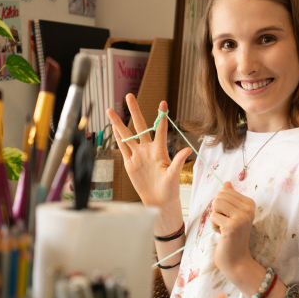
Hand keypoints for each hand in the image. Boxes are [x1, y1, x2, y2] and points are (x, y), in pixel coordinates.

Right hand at [107, 94, 191, 213]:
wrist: (159, 201)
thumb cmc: (170, 188)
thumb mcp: (174, 175)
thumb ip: (179, 161)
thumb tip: (188, 149)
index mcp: (160, 150)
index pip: (160, 129)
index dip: (161, 116)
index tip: (163, 102)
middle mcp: (148, 149)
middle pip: (139, 126)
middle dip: (134, 111)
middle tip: (129, 96)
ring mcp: (137, 155)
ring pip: (126, 135)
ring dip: (118, 123)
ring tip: (110, 110)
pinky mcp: (129, 163)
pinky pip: (123, 148)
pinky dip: (117, 138)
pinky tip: (113, 127)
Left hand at [210, 182, 255, 276]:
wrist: (236, 260)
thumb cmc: (232, 236)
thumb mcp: (233, 214)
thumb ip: (231, 198)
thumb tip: (227, 183)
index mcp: (250, 203)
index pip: (225, 190)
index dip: (222, 204)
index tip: (229, 217)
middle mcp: (249, 208)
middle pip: (220, 195)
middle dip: (217, 209)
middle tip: (225, 222)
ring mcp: (242, 217)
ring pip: (216, 203)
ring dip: (215, 216)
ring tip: (223, 227)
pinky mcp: (232, 226)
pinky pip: (213, 216)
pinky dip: (213, 225)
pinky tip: (222, 234)